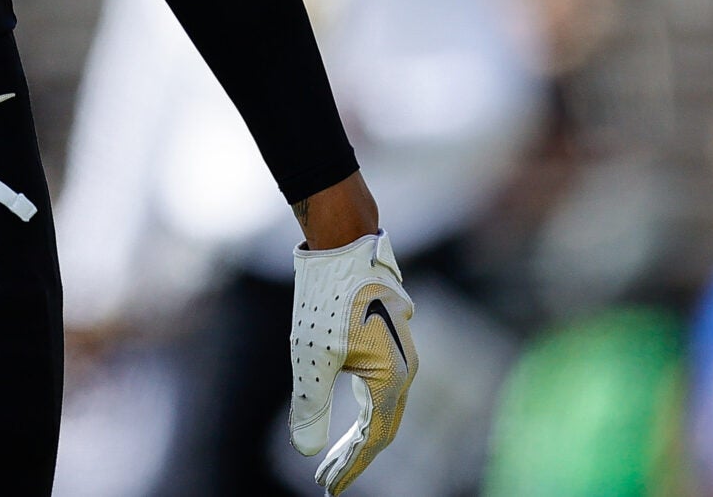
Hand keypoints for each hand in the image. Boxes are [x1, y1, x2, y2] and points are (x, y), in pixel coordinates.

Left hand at [288, 231, 416, 493]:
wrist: (344, 240)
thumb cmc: (327, 295)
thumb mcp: (310, 354)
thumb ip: (309, 405)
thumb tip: (306, 451)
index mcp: (393, 378)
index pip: (374, 439)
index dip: (351, 468)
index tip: (328, 490)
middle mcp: (406, 369)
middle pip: (381, 429)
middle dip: (352, 459)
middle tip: (325, 482)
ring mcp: (401, 354)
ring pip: (381, 409)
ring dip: (356, 437)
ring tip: (328, 460)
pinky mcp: (389, 340)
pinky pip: (380, 389)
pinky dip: (361, 411)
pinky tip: (343, 418)